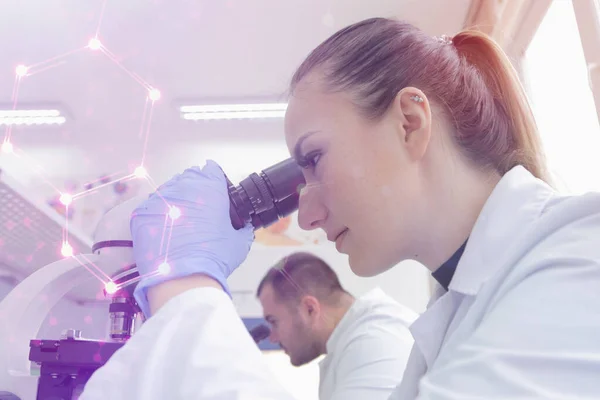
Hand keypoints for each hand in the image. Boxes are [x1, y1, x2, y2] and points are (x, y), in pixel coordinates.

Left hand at [130, 160, 253, 316]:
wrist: (183, 279)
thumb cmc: (212, 259)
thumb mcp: (240, 241)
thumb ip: (242, 227)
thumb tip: (243, 226)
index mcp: (210, 189)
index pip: (212, 170)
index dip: (215, 180)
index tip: (216, 190)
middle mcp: (183, 188)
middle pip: (189, 178)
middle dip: (196, 190)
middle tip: (200, 210)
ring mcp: (160, 199)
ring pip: (169, 191)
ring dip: (177, 201)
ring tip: (182, 222)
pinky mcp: (142, 214)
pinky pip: (152, 207)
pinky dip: (159, 215)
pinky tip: (167, 231)